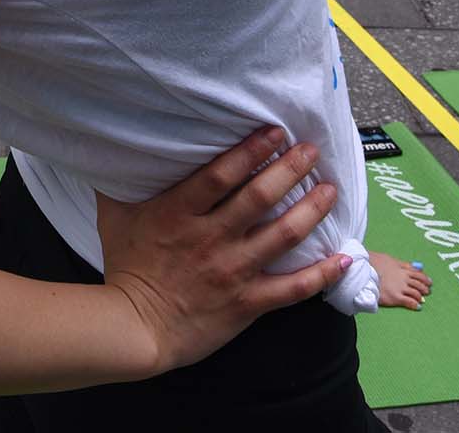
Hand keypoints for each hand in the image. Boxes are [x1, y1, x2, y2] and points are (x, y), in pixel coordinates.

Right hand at [96, 127, 350, 376]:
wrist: (134, 327)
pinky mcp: (247, 302)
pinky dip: (322, 273)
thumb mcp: (115, 216)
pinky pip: (292, 288)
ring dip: (311, 210)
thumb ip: (120, 182)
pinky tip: (344, 258)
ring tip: (331, 190)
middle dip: (289, 169)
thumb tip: (116, 147)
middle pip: (259, 197)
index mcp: (179, 213)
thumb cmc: (125, 268)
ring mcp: (233, 270)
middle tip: (311, 150)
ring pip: (283, 236)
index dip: (251, 150)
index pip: (222, 174)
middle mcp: (211, 237)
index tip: (274, 132)